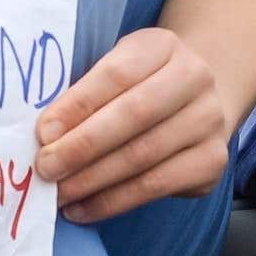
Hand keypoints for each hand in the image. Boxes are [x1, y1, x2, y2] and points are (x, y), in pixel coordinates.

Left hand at [36, 27, 240, 222]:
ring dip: (93, 179)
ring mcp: (209, 121)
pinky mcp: (212, 161)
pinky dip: (113, 202)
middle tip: (46, 169)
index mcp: (164, 46)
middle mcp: (196, 78)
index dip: (78, 105)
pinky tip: (82, 209)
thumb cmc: (136, 87)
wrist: (193, 103)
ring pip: (144, 155)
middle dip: (83, 146)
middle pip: (135, 114)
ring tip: (58, 194)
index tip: (43, 133)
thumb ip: (84, 95)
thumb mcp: (115, 72)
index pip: (118, 74)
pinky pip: (157, 186)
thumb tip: (44, 137)